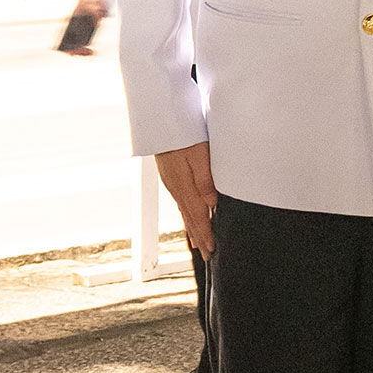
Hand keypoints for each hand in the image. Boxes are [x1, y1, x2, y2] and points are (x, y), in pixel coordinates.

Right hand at [154, 139, 218, 254]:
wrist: (160, 117)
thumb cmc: (183, 130)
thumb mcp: (199, 153)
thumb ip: (205, 179)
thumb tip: (212, 204)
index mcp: (183, 185)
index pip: (197, 216)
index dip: (205, 234)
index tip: (211, 251)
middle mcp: (175, 187)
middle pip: (189, 217)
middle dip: (199, 237)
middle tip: (207, 255)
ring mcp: (171, 181)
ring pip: (184, 210)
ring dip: (193, 227)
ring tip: (198, 243)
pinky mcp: (170, 174)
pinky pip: (180, 200)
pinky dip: (186, 213)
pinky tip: (189, 215)